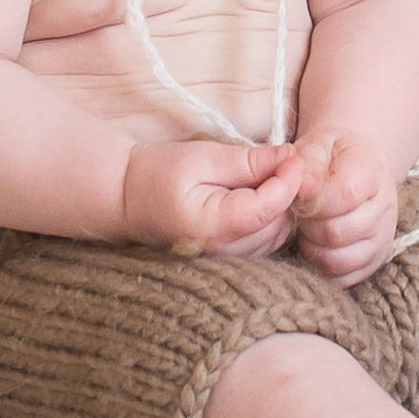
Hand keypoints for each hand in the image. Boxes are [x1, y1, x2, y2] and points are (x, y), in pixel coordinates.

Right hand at [118, 138, 301, 258]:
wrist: (126, 201)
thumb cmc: (157, 175)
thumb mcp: (202, 157)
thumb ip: (247, 161)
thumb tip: (289, 157)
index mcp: (212, 227)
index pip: (270, 207)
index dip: (289, 179)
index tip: (292, 155)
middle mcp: (222, 253)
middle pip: (278, 223)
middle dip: (284, 192)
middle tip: (273, 162)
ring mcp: (226, 262)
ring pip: (276, 235)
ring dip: (277, 207)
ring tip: (256, 180)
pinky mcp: (229, 261)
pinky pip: (264, 242)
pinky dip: (267, 219)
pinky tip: (250, 199)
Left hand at [286, 130, 401, 287]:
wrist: (352, 166)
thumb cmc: (328, 157)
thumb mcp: (316, 146)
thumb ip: (307, 163)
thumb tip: (301, 188)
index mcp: (372, 170)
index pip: (344, 194)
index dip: (313, 200)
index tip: (299, 194)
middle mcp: (385, 206)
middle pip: (337, 232)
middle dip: (307, 225)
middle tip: (300, 213)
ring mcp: (383, 237)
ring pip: (338, 260)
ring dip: (312, 248)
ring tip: (307, 228)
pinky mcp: (375, 260)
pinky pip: (343, 279)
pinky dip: (321, 267)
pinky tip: (317, 245)